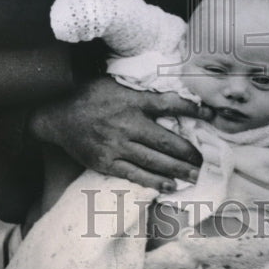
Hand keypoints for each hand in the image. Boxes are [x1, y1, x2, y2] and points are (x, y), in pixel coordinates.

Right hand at [28, 75, 211, 190]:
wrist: (57, 116)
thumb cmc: (90, 96)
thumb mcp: (116, 83)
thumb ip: (141, 91)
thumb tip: (171, 93)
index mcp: (132, 101)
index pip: (168, 104)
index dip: (192, 109)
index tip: (210, 115)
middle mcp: (126, 124)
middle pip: (166, 141)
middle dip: (189, 152)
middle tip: (206, 160)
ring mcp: (116, 145)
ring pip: (154, 161)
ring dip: (178, 170)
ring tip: (195, 175)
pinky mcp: (106, 162)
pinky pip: (135, 174)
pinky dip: (154, 180)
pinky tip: (170, 184)